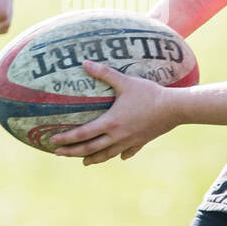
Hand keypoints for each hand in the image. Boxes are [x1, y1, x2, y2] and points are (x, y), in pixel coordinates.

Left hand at [51, 60, 177, 164]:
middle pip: (90, 149)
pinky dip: (120, 155)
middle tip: (58, 154)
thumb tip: (85, 62)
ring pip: (106, 154)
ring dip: (93, 158)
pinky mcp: (141, 141)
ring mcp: (129, 141)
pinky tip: (119, 157)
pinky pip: (128, 151)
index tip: (52, 141)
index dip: (66, 138)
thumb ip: (104, 73)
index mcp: (111, 123)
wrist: (174, 108)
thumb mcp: (125, 81)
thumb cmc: (149, 93)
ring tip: (83, 162)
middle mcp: (117, 136)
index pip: (82, 134)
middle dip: (72, 152)